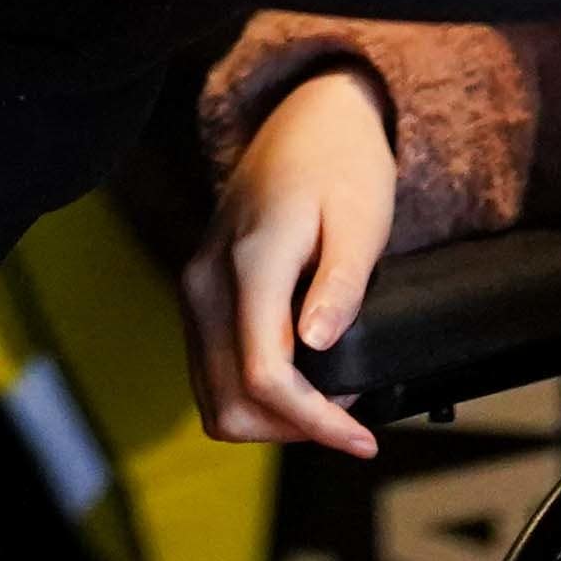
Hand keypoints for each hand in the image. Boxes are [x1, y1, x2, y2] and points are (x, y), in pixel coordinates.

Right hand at [177, 67, 397, 458]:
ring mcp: (194, 290)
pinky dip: (254, 396)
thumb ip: (341, 283)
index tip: (365, 440)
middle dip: (293, 429)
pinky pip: (211, 373)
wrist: (307, 120)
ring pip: (214, 398)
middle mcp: (206, 282)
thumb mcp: (363, 219)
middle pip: (231, 403)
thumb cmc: (343, 166)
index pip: (266, 376)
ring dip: (272, 421)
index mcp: (250, 263)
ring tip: (330, 405)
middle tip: (353, 418)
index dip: (316, 423)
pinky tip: (302, 383)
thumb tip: (315, 346)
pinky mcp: (197, 296)